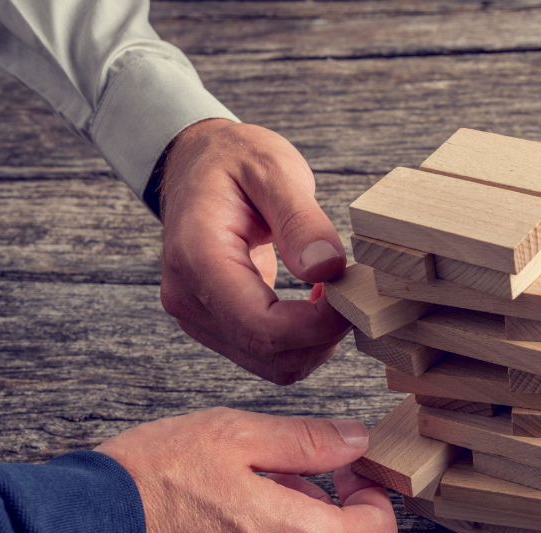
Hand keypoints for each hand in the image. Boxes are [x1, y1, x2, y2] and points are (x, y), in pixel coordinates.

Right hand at [158, 119, 351, 384]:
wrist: (196, 163)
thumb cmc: (235, 160)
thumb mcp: (273, 169)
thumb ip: (300, 220)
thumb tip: (326, 269)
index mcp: (197, 257)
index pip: (261, 326)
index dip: (318, 325)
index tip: (352, 293)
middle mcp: (188, 297)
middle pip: (268, 354)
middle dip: (323, 335)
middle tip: (351, 291)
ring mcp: (197, 315)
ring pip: (271, 364)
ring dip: (315, 341)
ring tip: (333, 292)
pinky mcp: (214, 324)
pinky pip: (266, 354)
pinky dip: (301, 340)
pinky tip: (316, 303)